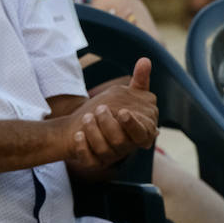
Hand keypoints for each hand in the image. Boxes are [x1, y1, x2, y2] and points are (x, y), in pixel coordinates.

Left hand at [65, 58, 157, 174]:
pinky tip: (78, 134)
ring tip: (87, 117)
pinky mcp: (93, 162)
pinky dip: (82, 147)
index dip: (132, 125)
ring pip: (104, 151)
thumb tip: (145, 60)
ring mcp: (109, 156)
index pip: (142, 134)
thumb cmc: (113, 109)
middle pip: (120, 142)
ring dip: (93, 132)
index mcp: (138, 133)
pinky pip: (89, 160)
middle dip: (108, 124)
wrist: (84, 123)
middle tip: (99, 108)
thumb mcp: (126, 94)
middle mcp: (125, 147)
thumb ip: (139, 81)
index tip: (121, 111)